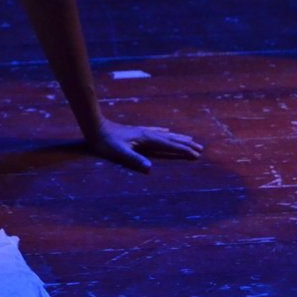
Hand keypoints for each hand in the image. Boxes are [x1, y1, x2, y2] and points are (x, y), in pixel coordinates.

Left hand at [88, 119, 202, 171]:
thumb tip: (150, 169)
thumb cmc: (105, 142)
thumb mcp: (120, 153)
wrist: (95, 127)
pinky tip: (166, 131)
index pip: (169, 145)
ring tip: (190, 138)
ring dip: (178, 138)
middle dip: (186, 144)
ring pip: (165, 135)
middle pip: (171, 139)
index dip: (183, 150)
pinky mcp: (136, 132)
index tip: (196, 155)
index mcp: (146, 139)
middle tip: (201, 148)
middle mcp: (147, 133)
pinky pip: (156, 132)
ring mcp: (142, 131)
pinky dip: (165, 133)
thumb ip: (134, 160)